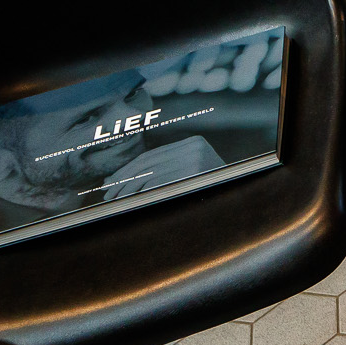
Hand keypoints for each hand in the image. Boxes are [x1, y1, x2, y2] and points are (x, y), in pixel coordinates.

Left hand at [104, 135, 225, 198]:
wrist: (237, 202)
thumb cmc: (208, 189)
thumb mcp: (188, 174)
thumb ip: (163, 170)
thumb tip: (118, 178)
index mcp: (193, 142)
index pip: (151, 155)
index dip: (128, 169)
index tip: (111, 181)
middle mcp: (194, 147)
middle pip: (148, 162)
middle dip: (124, 178)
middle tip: (107, 191)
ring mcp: (195, 158)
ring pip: (149, 172)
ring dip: (128, 187)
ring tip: (115, 199)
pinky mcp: (193, 171)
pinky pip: (158, 181)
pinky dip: (141, 191)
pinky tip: (129, 199)